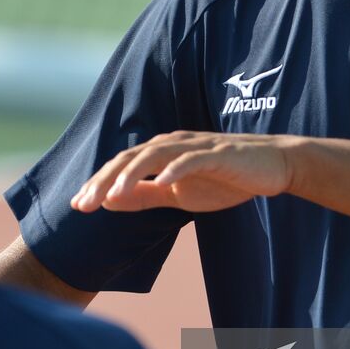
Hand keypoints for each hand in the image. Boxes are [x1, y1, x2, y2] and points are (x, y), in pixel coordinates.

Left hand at [71, 131, 293, 212]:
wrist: (272, 168)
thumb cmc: (224, 179)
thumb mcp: (178, 194)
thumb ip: (144, 195)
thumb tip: (108, 199)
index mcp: (161, 152)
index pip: (122, 166)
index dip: (98, 183)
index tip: (77, 205)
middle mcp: (173, 143)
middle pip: (130, 158)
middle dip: (104, 180)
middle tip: (84, 203)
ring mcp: (195, 147)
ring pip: (155, 155)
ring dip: (132, 173)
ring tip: (113, 193)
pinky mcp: (218, 153)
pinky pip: (192, 159)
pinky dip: (176, 169)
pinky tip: (163, 182)